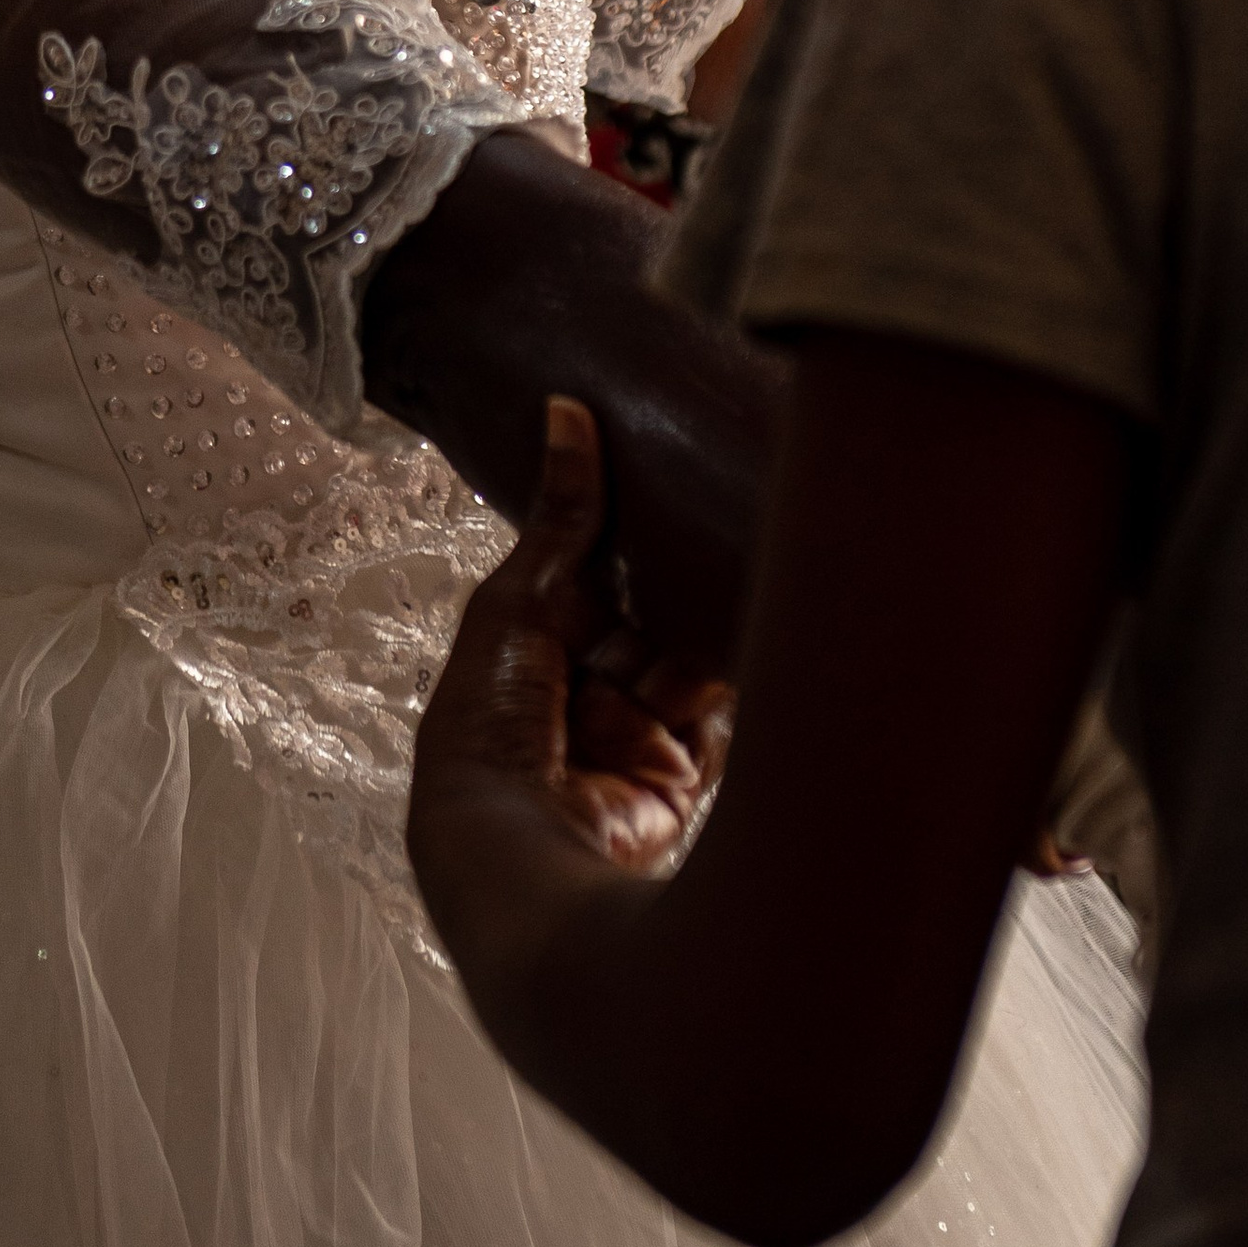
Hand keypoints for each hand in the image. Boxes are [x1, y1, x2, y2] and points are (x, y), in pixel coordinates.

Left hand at [413, 398, 732, 892]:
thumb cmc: (487, 716)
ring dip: (710, 635)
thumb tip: (566, 411)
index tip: (680, 478)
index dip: (638, 536)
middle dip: (683, 585)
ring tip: (754, 567)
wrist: (514, 835)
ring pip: (695, 665)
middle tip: (730, 517)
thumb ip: (563, 511)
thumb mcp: (520, 595)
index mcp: (543, 639)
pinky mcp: (679, 776)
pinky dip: (734, 691)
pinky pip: (721, 723)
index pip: (603, 574)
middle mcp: (591, 686)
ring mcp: (638, 732)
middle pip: (657, 618)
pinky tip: (761, 639)